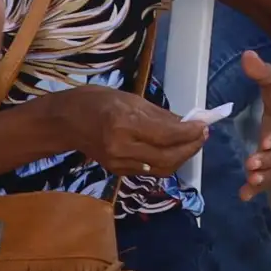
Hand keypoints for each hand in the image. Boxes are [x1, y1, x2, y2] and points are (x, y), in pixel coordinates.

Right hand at [58, 86, 206, 180]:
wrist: (65, 121)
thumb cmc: (99, 102)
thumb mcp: (133, 100)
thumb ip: (162, 115)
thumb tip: (190, 123)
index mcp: (126, 124)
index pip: (168, 135)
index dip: (191, 133)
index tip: (205, 125)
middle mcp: (122, 148)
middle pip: (168, 157)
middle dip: (191, 147)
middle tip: (203, 134)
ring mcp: (118, 163)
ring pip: (161, 168)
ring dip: (181, 157)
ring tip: (193, 141)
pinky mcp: (116, 171)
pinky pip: (149, 170)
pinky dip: (166, 161)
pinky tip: (173, 149)